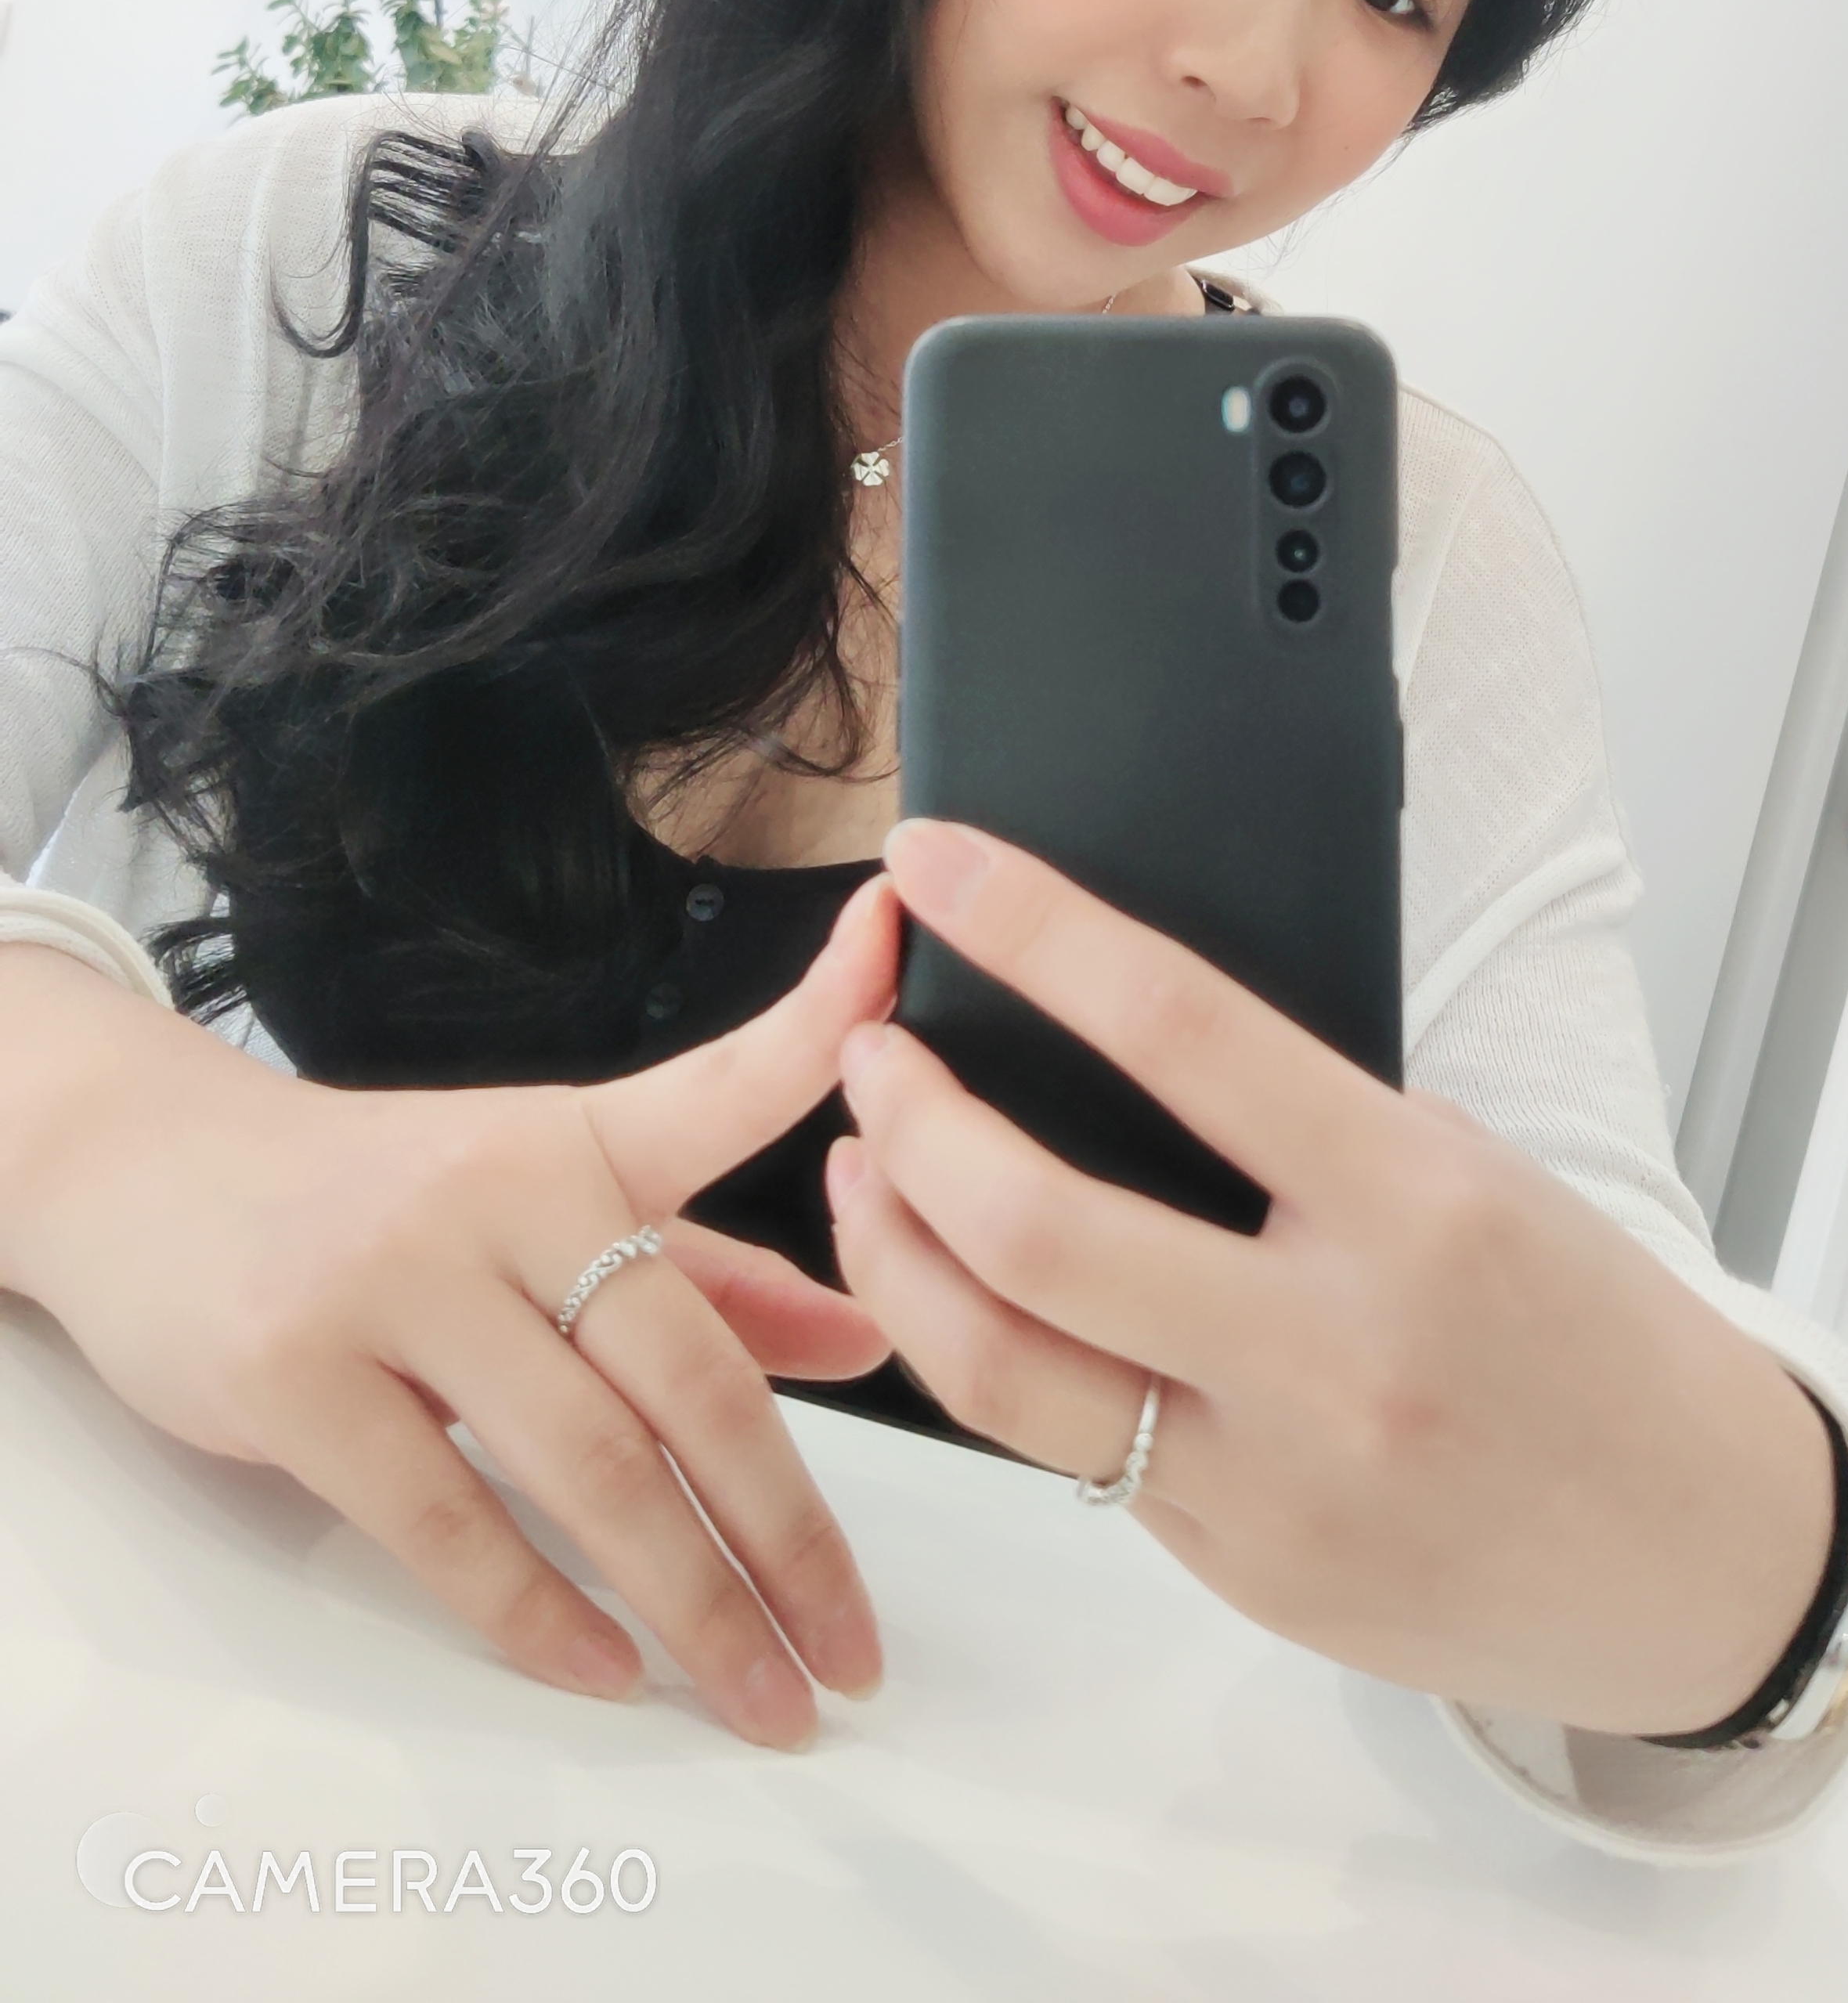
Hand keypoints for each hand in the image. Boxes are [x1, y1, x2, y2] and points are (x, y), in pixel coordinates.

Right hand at [0, 879, 899, 1746]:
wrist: (147, 1173)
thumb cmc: (380, 1197)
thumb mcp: (546, 1203)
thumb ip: (708, 1272)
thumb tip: (867, 1335)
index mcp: (577, 1143)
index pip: (722, 1087)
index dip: (820, 1025)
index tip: (894, 958)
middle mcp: (500, 1195)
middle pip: (684, 1373)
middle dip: (787, 1530)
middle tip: (854, 1648)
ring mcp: (394, 1281)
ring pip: (584, 1465)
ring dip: (689, 1603)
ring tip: (762, 1696)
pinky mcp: (295, 1373)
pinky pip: (443, 1516)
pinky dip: (536, 1611)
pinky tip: (607, 1671)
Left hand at [828, 824, 1833, 1735]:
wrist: (1709, 1562)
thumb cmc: (1599, 1336)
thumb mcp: (1479, 1178)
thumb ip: (1308, 1130)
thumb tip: (1118, 1047)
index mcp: (1414, 1202)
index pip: (1175, 1024)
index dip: (1030, 927)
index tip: (939, 863)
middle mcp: (1331, 1346)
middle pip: (1032, 1225)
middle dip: (908, 1119)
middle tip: (870, 1051)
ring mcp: (1272, 1481)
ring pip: (997, 1368)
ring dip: (894, 1253)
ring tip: (866, 1171)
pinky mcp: (1239, 1572)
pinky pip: (1070, 1454)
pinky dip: (996, 1357)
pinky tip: (972, 1296)